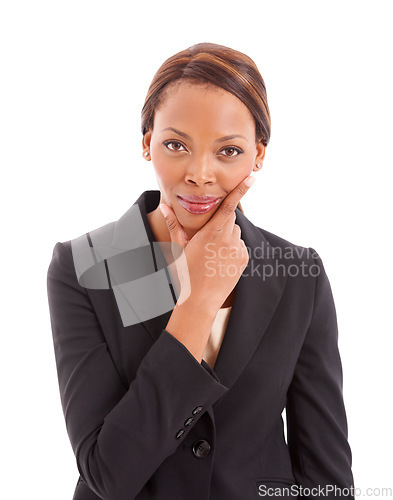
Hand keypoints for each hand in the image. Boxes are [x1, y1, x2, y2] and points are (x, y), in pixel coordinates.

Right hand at [159, 175, 254, 312]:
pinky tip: (219, 261)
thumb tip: (163, 206)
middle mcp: (227, 240)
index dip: (241, 190)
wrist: (199, 301)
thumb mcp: (178, 247)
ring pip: (235, 233)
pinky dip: (232, 249)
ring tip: (212, 254)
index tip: (252, 178)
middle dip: (220, 223)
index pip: (229, 206)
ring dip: (226, 237)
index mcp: (210, 233)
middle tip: (207, 239)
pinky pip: (240, 245)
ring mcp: (237, 250)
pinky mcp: (244, 259)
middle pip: (229, 219)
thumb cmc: (185, 273)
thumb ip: (173, 224)